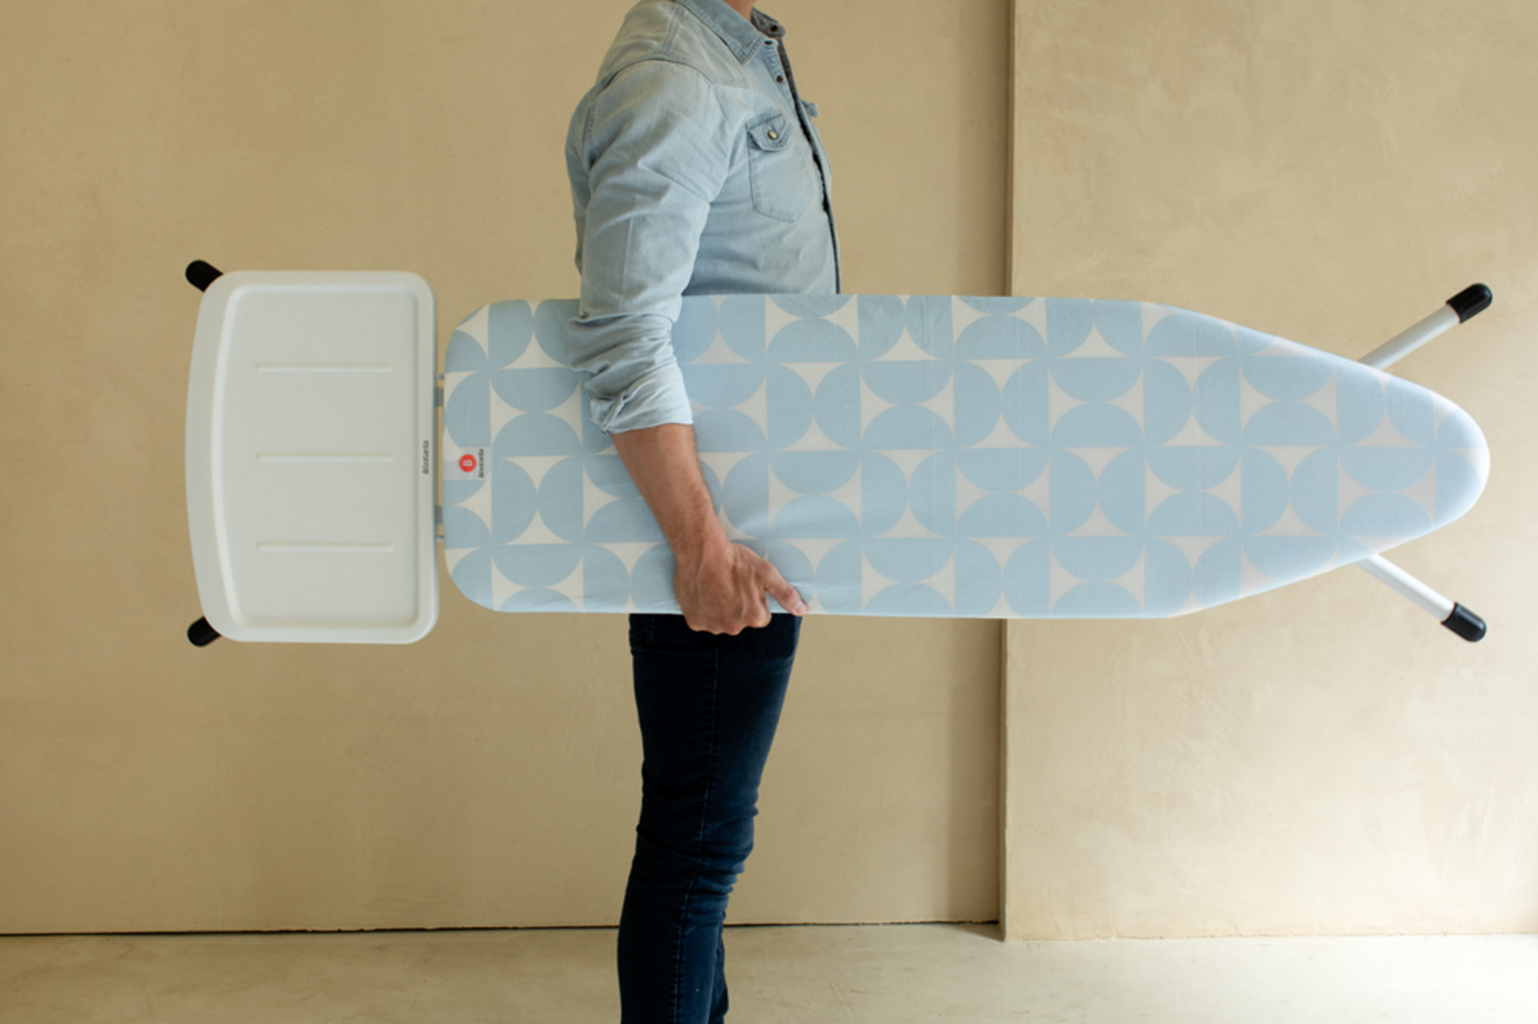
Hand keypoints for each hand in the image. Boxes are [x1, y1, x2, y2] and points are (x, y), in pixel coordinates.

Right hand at [674, 536, 805, 634]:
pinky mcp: (694, 621)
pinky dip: (702, 610)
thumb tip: (801, 610)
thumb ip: (786, 594)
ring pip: (720, 621)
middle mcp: (733, 627)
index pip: (761, 617)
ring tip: (716, 587)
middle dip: (737, 607)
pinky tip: (704, 593)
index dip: (755, 601)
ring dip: (719, 610)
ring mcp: (712, 625)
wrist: (703, 552)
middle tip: (731, 585)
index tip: (746, 587)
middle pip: (740, 621)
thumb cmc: (735, 561)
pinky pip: (702, 620)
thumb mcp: (767, 573)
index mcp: (754, 617)